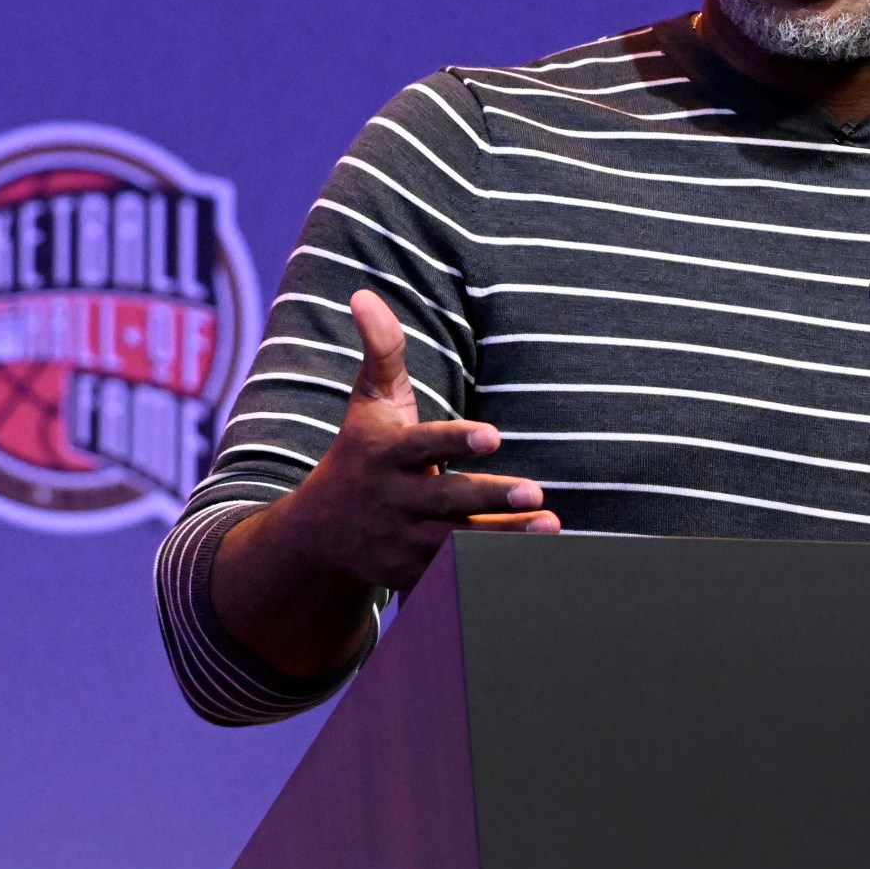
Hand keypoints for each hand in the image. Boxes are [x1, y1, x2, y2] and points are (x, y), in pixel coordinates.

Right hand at [211, 290, 555, 676]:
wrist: (319, 535)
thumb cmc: (360, 453)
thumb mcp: (368, 403)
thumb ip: (381, 351)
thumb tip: (363, 293)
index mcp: (387, 454)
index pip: (424, 445)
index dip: (457, 442)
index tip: (493, 435)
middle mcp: (395, 499)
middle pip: (447, 499)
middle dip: (490, 496)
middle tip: (536, 490)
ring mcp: (404, 541)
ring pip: (458, 541)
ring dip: (506, 536)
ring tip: (550, 525)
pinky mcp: (413, 575)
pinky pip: (455, 574)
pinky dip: (489, 571)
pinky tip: (534, 562)